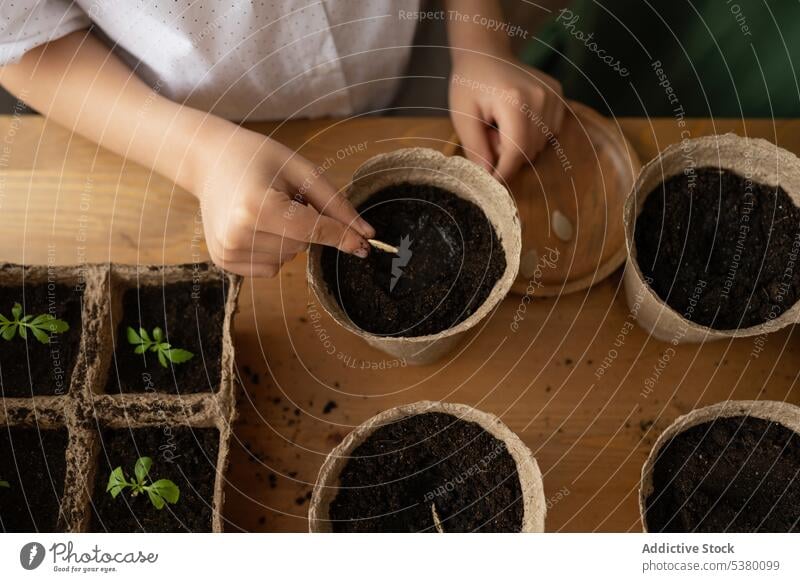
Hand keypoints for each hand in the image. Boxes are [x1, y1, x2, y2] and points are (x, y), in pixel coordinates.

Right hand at [191, 123, 373, 276]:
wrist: (209, 159)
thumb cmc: (258, 158)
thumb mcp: (301, 171)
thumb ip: (335, 204)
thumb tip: (365, 234)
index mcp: (256, 207)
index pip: (313, 231)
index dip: (343, 236)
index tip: (366, 246)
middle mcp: (238, 234)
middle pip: (302, 246)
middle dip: (304, 225)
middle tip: (280, 197)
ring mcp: (228, 251)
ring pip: (288, 259)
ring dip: (288, 238)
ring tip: (265, 209)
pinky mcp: (223, 261)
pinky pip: (271, 268)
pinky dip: (273, 249)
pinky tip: (255, 225)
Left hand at [449, 54, 564, 182]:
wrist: (484, 53)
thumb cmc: (469, 83)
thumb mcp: (462, 116)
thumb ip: (475, 147)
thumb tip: (487, 175)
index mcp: (515, 101)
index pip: (515, 151)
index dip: (504, 171)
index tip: (492, 182)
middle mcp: (540, 97)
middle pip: (529, 150)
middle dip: (508, 155)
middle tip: (489, 137)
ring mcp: (553, 95)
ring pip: (540, 144)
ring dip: (520, 146)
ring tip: (501, 126)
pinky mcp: (559, 95)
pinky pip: (549, 132)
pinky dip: (532, 135)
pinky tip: (516, 120)